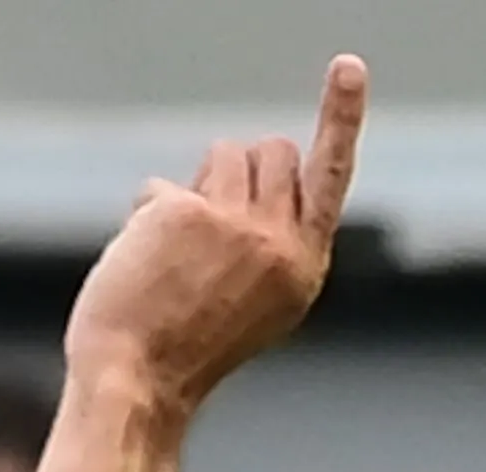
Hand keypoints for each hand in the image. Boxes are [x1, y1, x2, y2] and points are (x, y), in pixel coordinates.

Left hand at [64, 52, 366, 414]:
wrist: (137, 387)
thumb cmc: (186, 350)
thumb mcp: (256, 304)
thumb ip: (270, 244)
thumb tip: (260, 178)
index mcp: (305, 268)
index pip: (332, 176)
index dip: (342, 117)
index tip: (348, 69)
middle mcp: (280, 243)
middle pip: (275, 150)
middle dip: (243, 167)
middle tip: (211, 224)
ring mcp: (234, 226)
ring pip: (224, 154)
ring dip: (198, 186)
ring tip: (178, 250)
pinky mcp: (186, 214)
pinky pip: (163, 188)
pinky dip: (147, 219)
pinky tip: (142, 267)